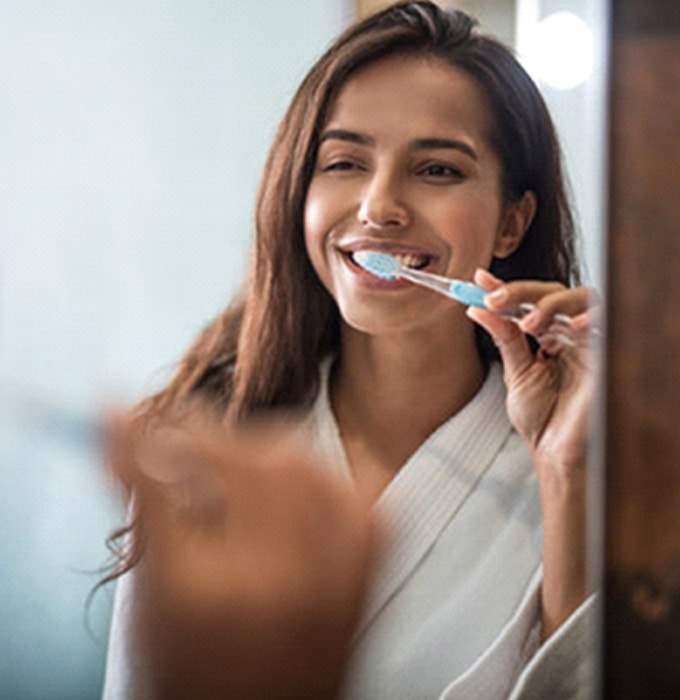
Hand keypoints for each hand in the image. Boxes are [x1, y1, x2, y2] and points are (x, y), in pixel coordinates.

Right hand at [106, 413, 377, 699]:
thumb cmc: (198, 674)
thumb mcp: (151, 605)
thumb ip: (144, 518)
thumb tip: (125, 439)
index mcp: (200, 597)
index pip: (159, 485)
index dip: (132, 440)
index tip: (114, 412)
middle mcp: (272, 582)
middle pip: (239, 461)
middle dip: (201, 435)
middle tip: (182, 435)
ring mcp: (330, 573)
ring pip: (296, 461)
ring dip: (255, 448)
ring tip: (230, 460)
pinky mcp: (366, 566)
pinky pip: (347, 487)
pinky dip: (314, 472)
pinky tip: (287, 481)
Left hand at [467, 268, 598, 480]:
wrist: (556, 452)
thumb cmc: (541, 418)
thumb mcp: (516, 372)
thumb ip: (503, 338)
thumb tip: (478, 308)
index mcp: (547, 335)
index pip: (529, 301)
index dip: (506, 288)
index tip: (479, 280)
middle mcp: (569, 333)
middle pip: (553, 293)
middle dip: (522, 292)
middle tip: (494, 299)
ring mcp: (589, 342)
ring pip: (580, 298)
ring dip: (551, 304)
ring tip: (527, 322)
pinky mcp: (606, 355)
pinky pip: (605, 325)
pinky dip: (588, 319)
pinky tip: (568, 327)